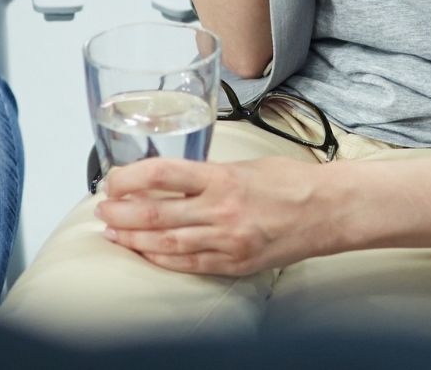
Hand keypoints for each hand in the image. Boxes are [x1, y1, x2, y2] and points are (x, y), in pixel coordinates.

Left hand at [96, 156, 334, 275]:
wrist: (328, 210)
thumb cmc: (291, 182)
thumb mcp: (245, 165)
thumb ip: (208, 173)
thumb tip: (172, 178)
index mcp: (221, 177)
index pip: (161, 174)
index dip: (129, 178)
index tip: (112, 180)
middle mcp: (220, 209)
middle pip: (156, 212)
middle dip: (121, 212)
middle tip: (102, 209)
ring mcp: (227, 240)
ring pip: (167, 242)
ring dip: (134, 238)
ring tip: (113, 234)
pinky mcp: (236, 263)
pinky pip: (189, 264)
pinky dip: (162, 259)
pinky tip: (144, 253)